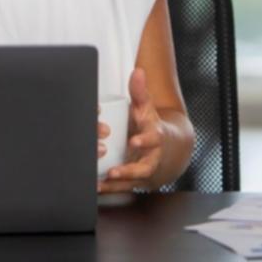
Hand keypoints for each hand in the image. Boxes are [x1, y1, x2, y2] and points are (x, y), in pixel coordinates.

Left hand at [99, 68, 163, 193]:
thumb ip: (140, 91)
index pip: (153, 139)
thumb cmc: (150, 125)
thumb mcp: (146, 107)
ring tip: (103, 181)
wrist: (166, 148)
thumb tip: (137, 71)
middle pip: (144, 168)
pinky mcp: (134, 180)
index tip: (134, 141)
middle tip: (114, 171)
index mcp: (155, 137)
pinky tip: (96, 188)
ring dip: (118, 183)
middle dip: (130, 170)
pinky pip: (123, 187)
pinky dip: (110, 189)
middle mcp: (151, 157)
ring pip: (133, 181)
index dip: (145, 141)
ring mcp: (143, 171)